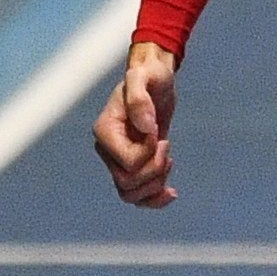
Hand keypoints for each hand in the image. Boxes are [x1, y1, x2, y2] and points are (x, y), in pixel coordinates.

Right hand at [93, 43, 179, 207]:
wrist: (155, 80)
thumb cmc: (148, 76)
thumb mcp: (144, 78)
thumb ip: (139, 99)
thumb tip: (146, 127)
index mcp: (105, 131)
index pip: (129, 163)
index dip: (150, 154)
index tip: (157, 132)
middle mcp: (107, 149)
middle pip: (127, 183)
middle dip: (155, 171)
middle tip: (166, 146)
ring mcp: (118, 159)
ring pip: (130, 194)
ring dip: (155, 186)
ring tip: (168, 161)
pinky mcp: (134, 164)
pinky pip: (137, 195)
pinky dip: (154, 199)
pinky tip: (171, 192)